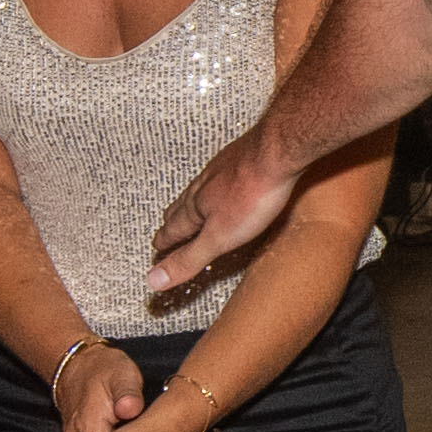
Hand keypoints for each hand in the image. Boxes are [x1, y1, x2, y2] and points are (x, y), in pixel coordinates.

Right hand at [146, 130, 298, 295]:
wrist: (277, 152)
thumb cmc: (251, 195)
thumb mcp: (218, 238)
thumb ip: (188, 258)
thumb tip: (153, 279)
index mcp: (196, 207)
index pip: (173, 229)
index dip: (165, 242)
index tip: (156, 249)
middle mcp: (204, 186)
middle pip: (183, 206)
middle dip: (173, 220)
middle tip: (166, 227)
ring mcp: (223, 169)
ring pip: (201, 189)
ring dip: (192, 201)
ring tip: (190, 206)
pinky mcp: (242, 158)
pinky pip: (222, 174)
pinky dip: (217, 184)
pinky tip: (227, 182)